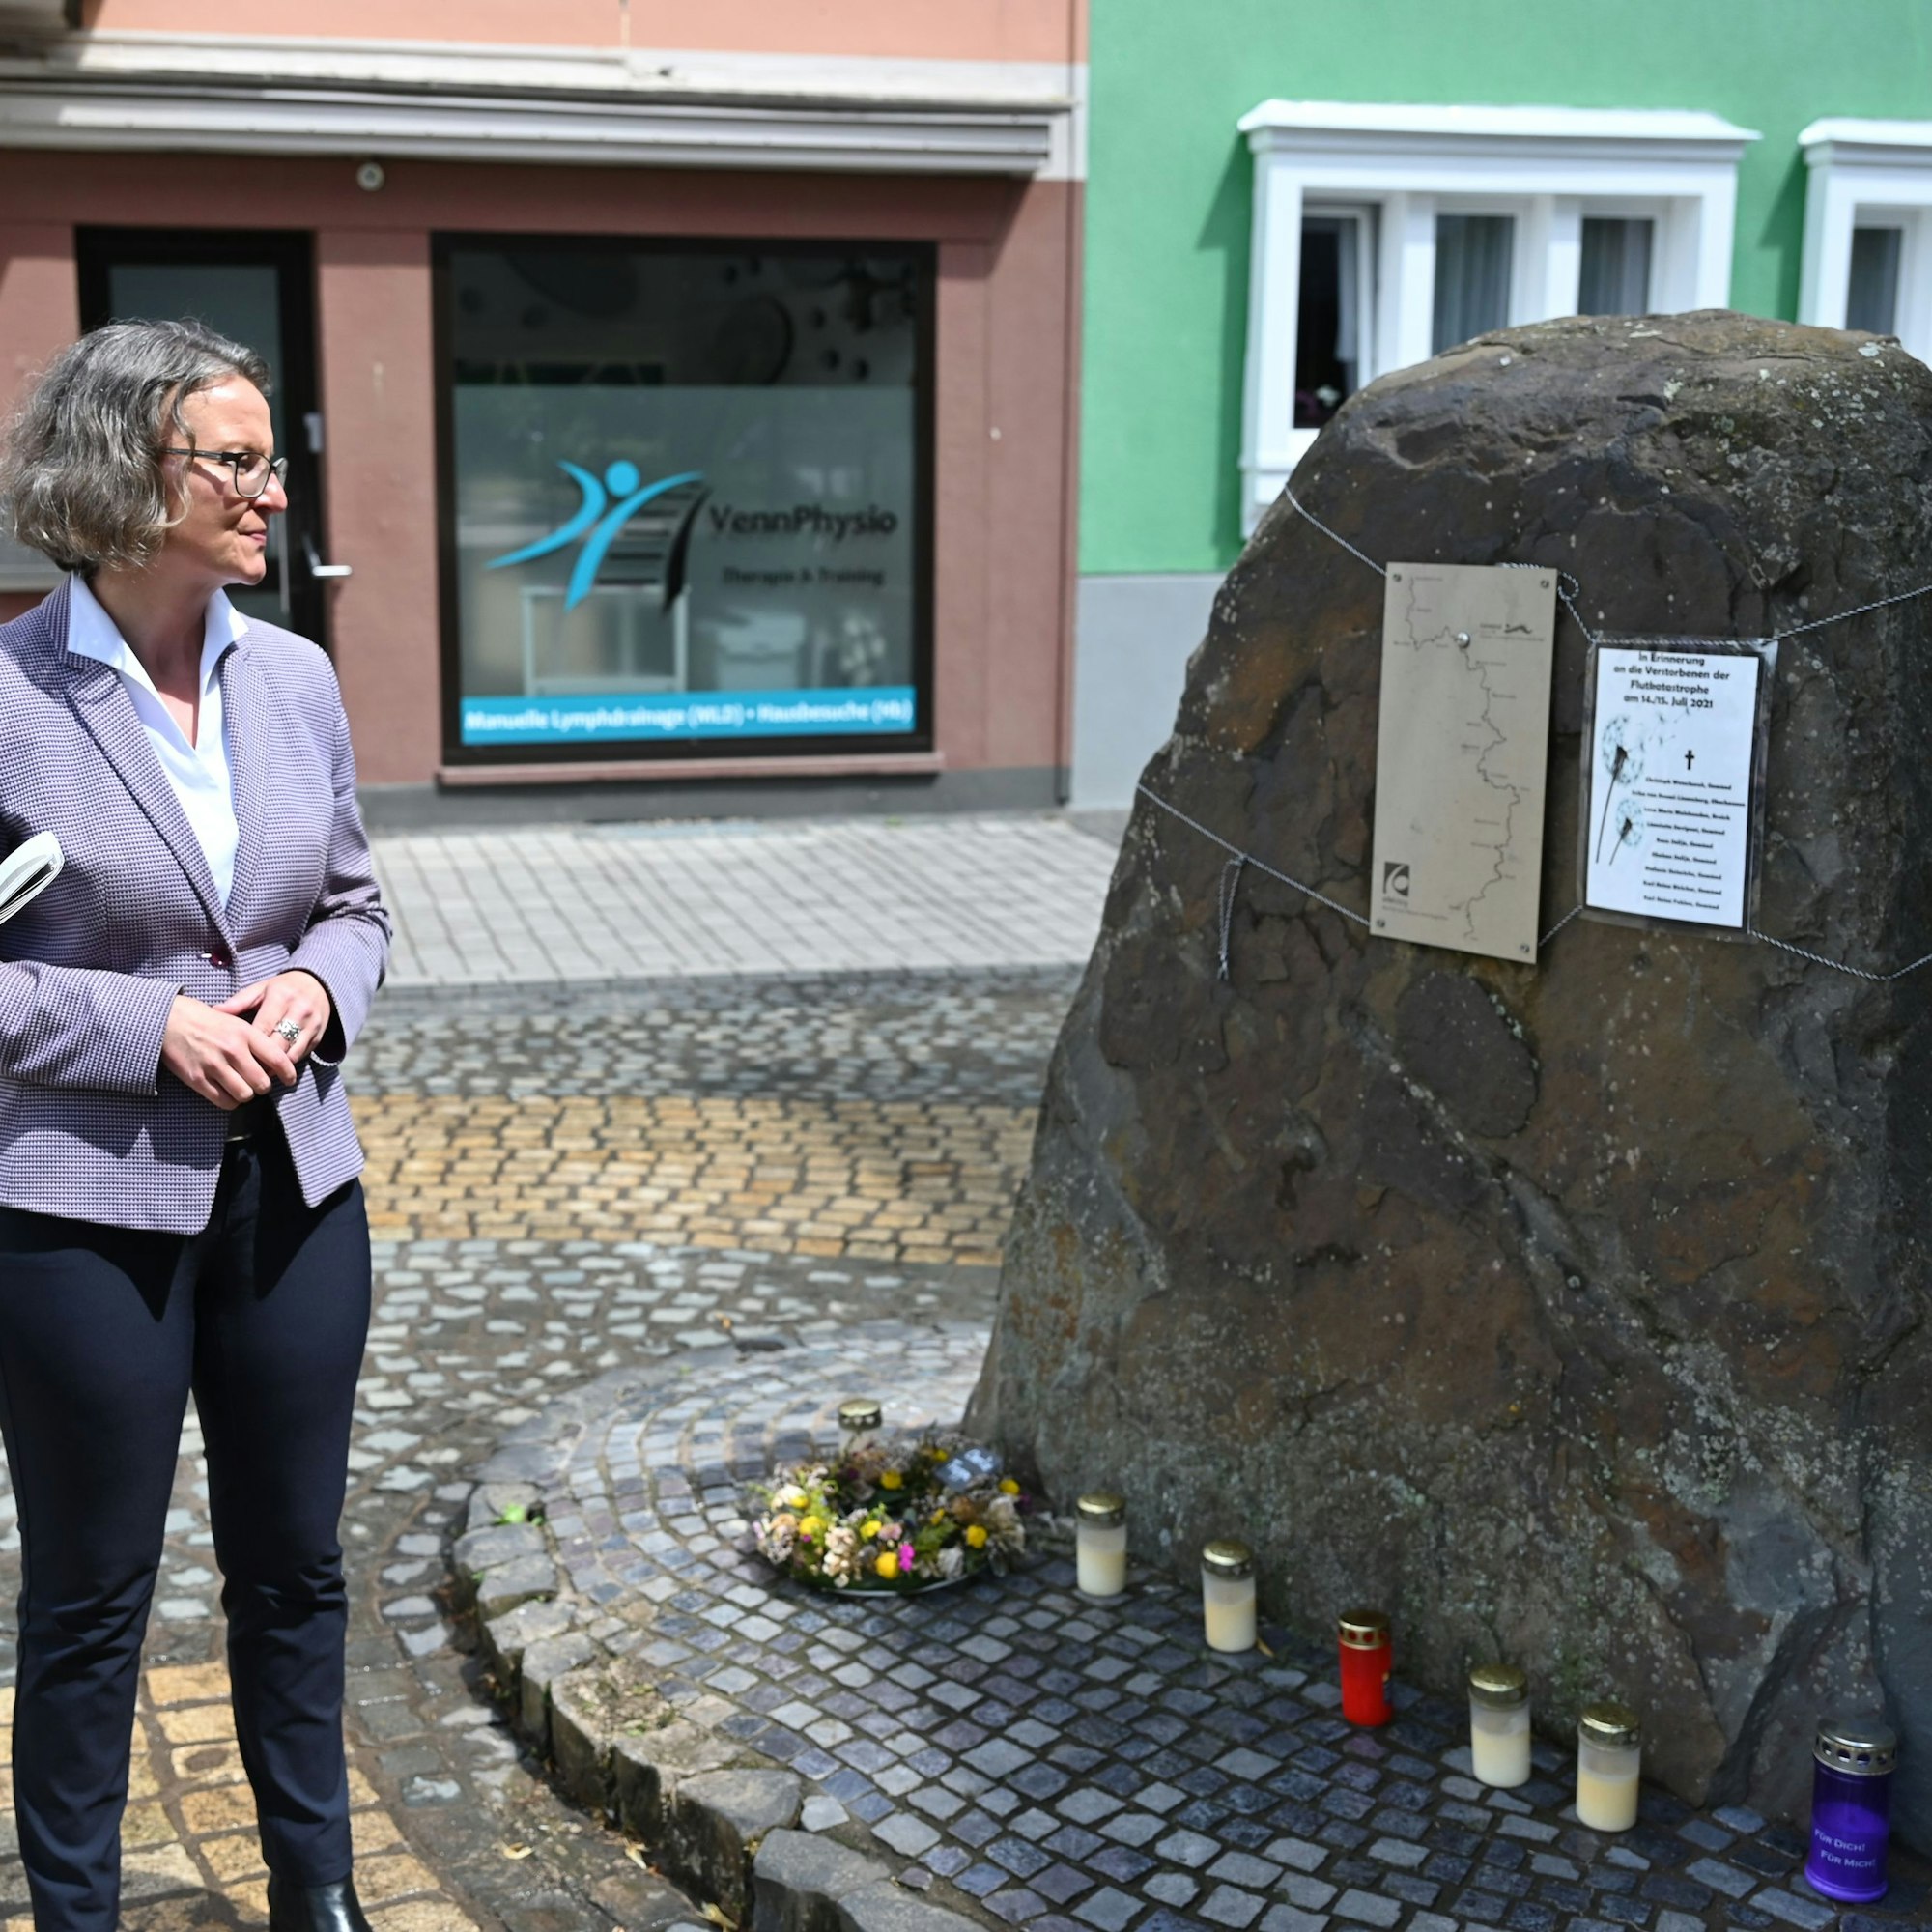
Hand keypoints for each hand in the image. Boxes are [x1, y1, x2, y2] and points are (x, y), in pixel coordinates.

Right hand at [162, 994, 297, 1108]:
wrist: (168, 1019)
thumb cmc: (206, 1021)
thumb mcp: (235, 1022)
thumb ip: (255, 1040)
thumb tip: (276, 1062)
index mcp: (245, 1033)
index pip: (278, 1059)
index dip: (288, 1073)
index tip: (290, 1079)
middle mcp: (232, 1050)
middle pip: (263, 1083)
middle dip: (264, 1086)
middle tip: (259, 1083)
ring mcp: (214, 1065)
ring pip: (245, 1095)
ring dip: (246, 1094)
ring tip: (242, 1087)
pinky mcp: (197, 1079)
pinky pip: (224, 1101)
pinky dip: (230, 1101)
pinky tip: (228, 1093)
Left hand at [219, 970, 333, 1068]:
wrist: (317, 985)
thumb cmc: (281, 989)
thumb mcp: (260, 989)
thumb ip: (239, 1002)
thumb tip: (215, 1011)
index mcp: (281, 998)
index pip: (263, 1027)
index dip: (249, 1046)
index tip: (235, 1058)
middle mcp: (299, 1011)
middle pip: (278, 1044)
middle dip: (261, 1061)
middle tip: (244, 1073)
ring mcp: (312, 1025)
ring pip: (292, 1054)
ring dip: (275, 1068)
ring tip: (259, 1075)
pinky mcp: (318, 1036)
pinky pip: (301, 1056)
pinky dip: (287, 1065)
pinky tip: (274, 1071)